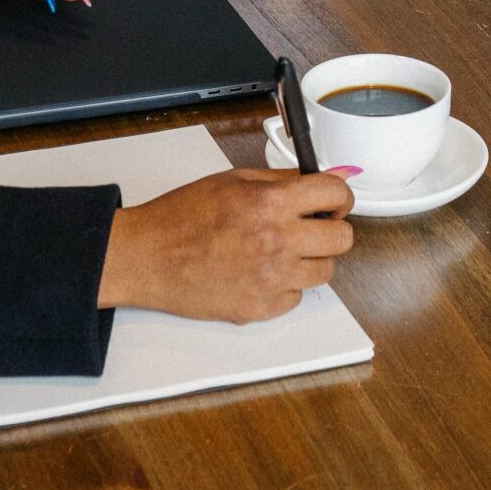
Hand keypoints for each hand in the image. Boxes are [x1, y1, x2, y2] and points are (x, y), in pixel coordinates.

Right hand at [97, 167, 356, 322]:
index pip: (335, 193)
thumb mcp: (232, 181)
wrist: (147, 256)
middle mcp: (277, 242)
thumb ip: (279, 181)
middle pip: (342, 239)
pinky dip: (285, 285)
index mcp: (270, 203)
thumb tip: (314, 181)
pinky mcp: (260, 308)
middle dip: (332, 228)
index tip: (335, 201)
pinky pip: (296, 297)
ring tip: (284, 250)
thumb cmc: (181, 217)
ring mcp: (271, 279)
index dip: (340, 195)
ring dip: (311, 258)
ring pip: (324, 271)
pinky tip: (262, 272)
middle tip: (315, 226)